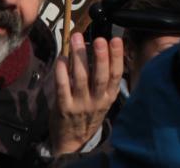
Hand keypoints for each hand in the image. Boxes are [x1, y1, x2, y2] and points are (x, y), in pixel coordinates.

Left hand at [49, 32, 123, 155]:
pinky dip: (62, 72)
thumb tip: (102, 49)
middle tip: (100, 39)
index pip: (116, 74)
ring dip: (79, 57)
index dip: (117, 57)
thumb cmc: (89, 114)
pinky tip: (62, 58)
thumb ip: (104, 80)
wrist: (73, 141)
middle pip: (101, 76)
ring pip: (81, 78)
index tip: (116, 40)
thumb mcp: (103, 100)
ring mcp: (80, 104)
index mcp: (109, 96)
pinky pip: (62, 87)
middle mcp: (97, 100)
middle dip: (101, 57)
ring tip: (77, 39)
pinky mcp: (63, 107)